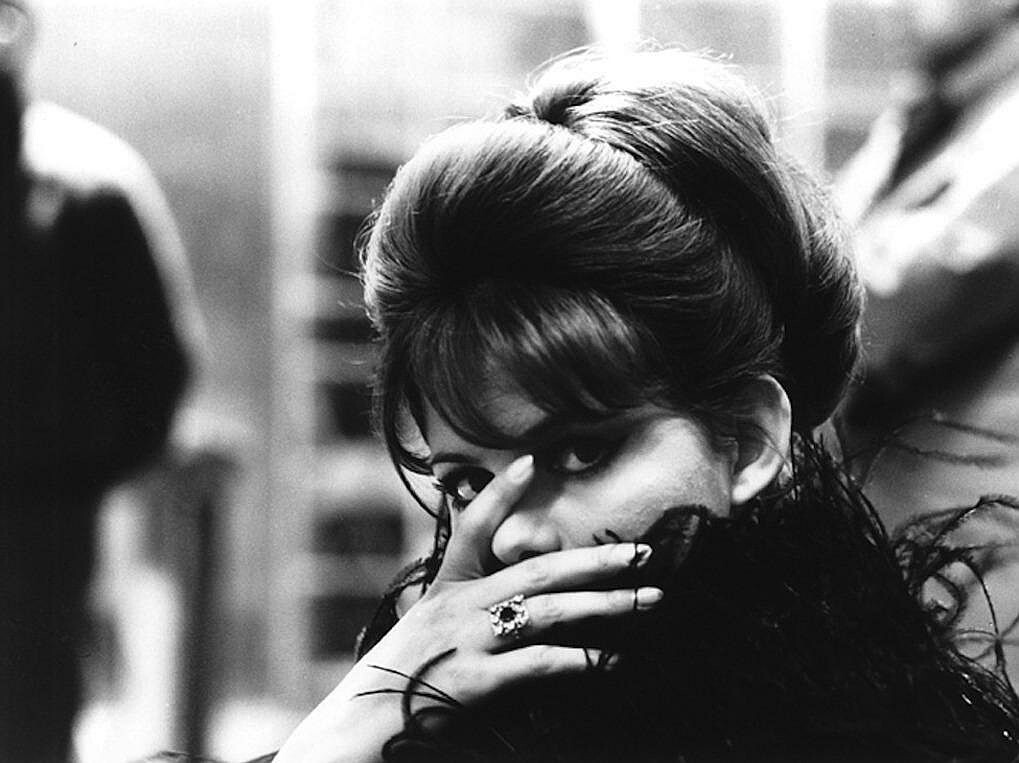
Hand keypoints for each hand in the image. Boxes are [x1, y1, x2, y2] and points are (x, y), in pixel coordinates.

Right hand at [274, 454, 660, 762]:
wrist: (360, 726)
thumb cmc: (400, 681)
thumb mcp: (429, 630)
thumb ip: (468, 606)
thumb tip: (520, 599)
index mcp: (447, 589)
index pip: (473, 529)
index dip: (500, 494)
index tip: (531, 462)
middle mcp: (457, 606)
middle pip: (536, 571)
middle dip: (595, 560)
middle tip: (643, 553)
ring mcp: (466, 641)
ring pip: (547, 611)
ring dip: (605, 604)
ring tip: (647, 599)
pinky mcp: (472, 681)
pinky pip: (538, 663)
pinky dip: (581, 659)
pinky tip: (613, 658)